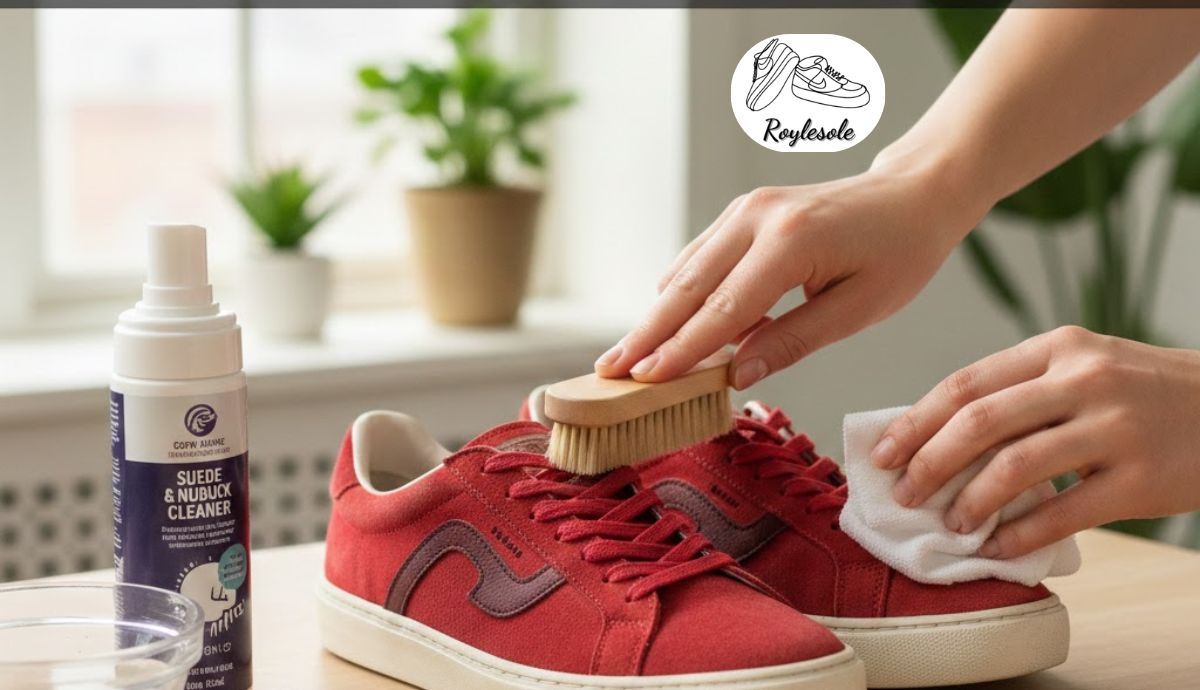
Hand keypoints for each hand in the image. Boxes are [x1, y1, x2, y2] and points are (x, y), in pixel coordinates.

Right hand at [594, 154, 984, 388]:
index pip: (724, 309)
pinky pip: (700, 259)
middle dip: (646, 334)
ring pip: (684, 271)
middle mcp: (756, 217)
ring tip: (625, 358)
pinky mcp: (742, 213)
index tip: (645, 381)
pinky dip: (680, 295)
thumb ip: (796, 340)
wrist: (912, 194)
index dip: (682, 350)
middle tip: (609, 373)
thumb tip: (737, 374)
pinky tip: (669, 329)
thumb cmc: (899, 252)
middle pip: (686, 286)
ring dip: (655, 317)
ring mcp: (745, 210)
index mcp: (790, 241)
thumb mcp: (861, 308)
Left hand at [873, 326, 1199, 558]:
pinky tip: (997, 548)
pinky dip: (1020, 534)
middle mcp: (1083, 379)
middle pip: (980, 421)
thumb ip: (1022, 391)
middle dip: (929, 462)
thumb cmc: (1142, 392)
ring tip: (950, 525)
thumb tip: (939, 437)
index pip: (966, 382)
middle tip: (903, 493)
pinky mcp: (1141, 478)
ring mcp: (1114, 427)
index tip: (882, 452)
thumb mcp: (1084, 367)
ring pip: (1016, 466)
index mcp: (1057, 348)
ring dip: (970, 501)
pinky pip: (1064, 512)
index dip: (916, 420)